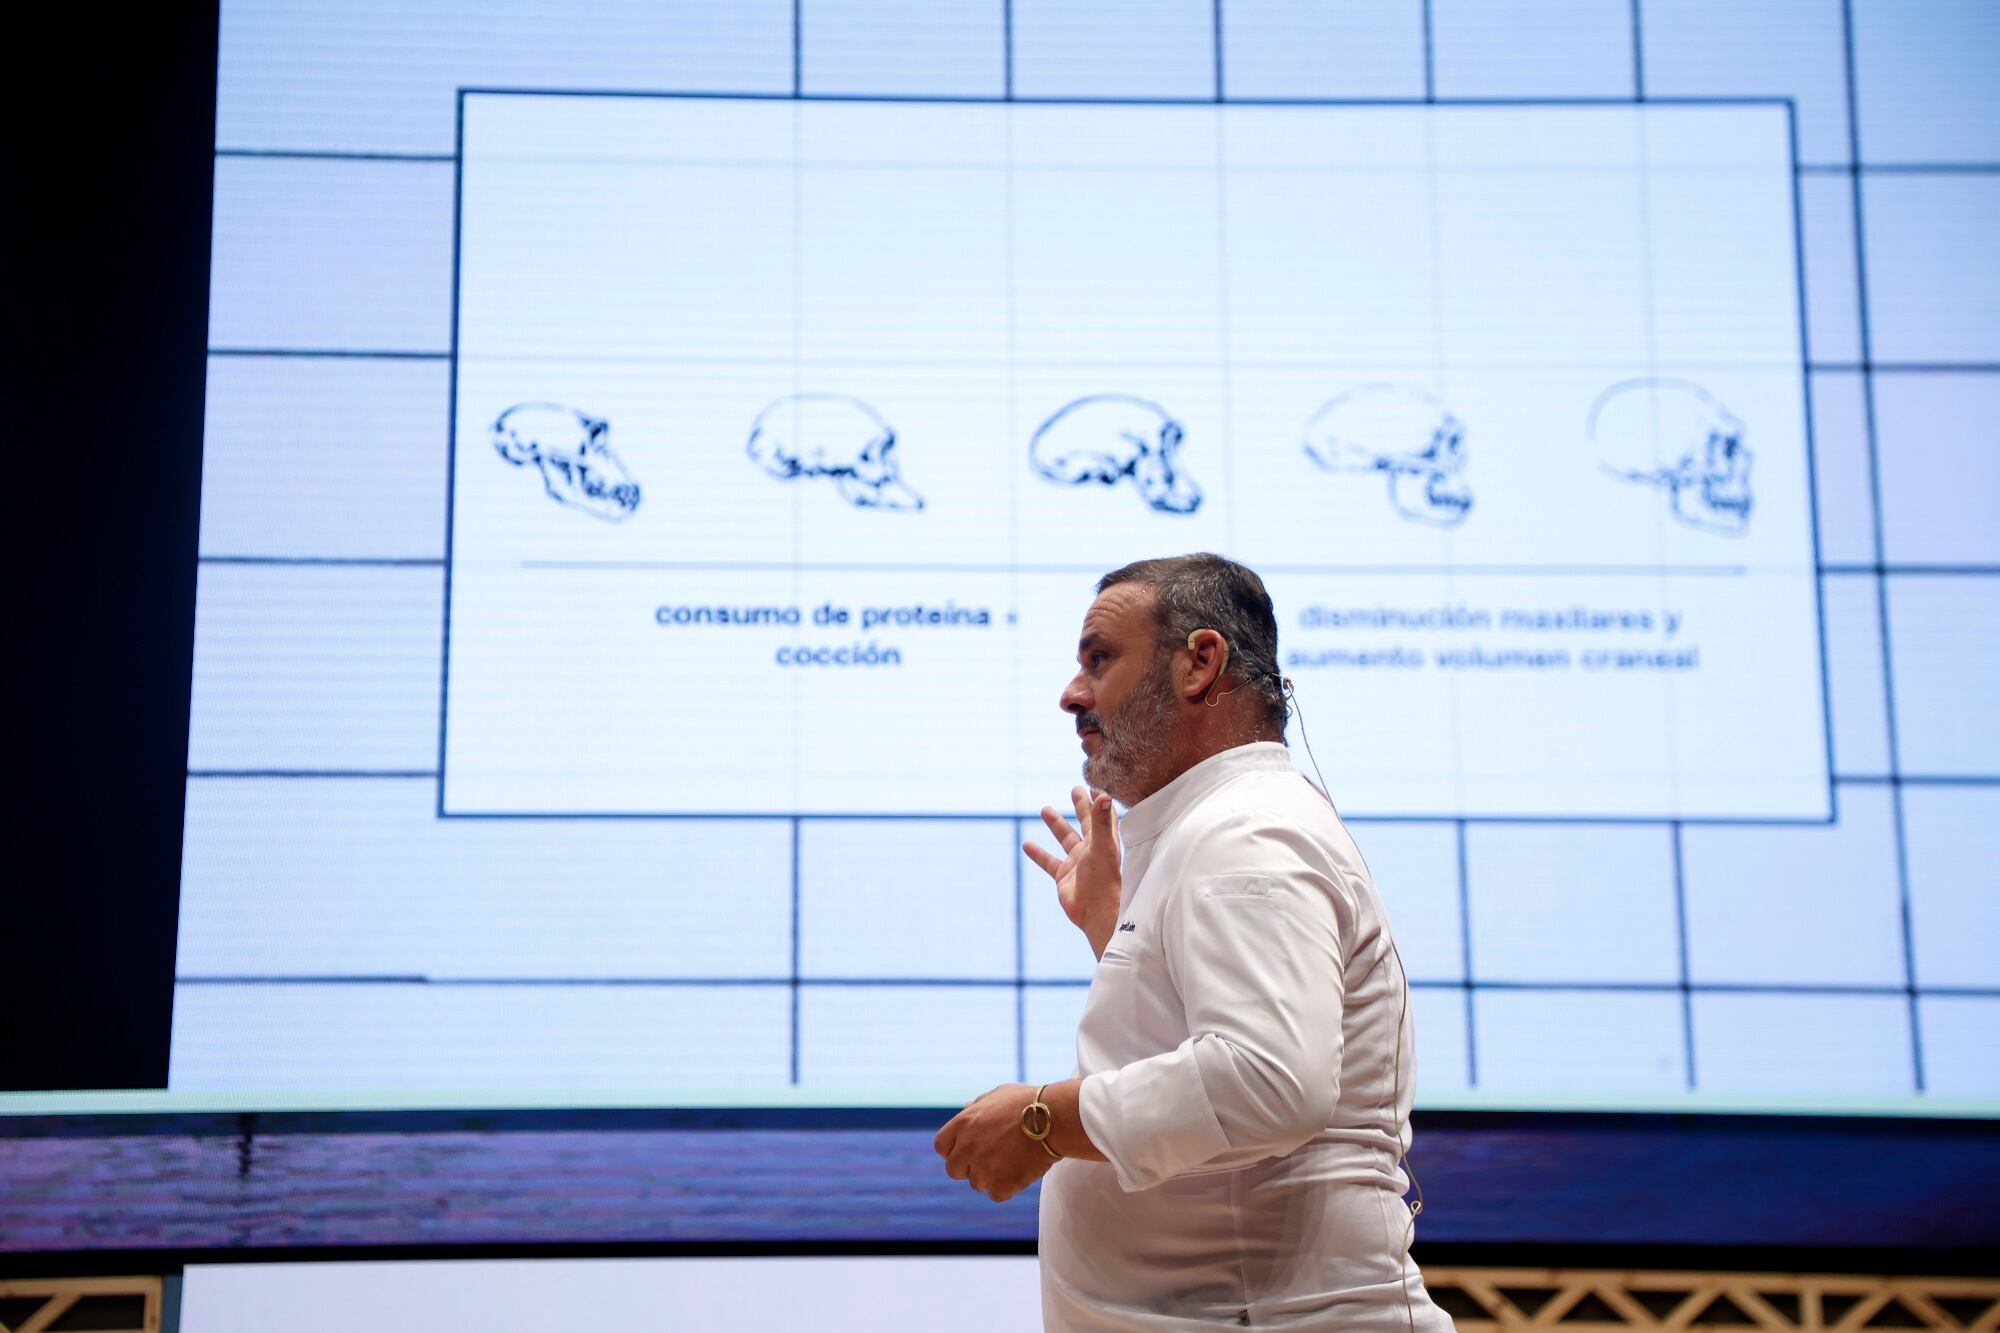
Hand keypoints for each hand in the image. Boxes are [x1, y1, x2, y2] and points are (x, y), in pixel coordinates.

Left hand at [934, 1083, 1057, 1202]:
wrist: (1054, 1118)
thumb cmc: (1029, 1102)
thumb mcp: (998, 1095)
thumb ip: (978, 1105)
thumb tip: (966, 1109)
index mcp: (963, 1124)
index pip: (942, 1147)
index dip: (953, 1150)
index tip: (967, 1150)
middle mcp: (967, 1147)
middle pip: (954, 1170)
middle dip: (968, 1167)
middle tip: (989, 1161)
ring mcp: (983, 1168)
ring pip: (977, 1183)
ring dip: (991, 1177)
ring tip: (1012, 1162)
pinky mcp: (1002, 1184)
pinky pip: (996, 1194)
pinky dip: (1007, 1188)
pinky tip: (1020, 1172)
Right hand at [1024, 786, 1122, 957]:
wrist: (1097, 912)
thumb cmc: (1105, 880)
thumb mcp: (1102, 847)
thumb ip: (1101, 821)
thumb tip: (1104, 795)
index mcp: (1105, 841)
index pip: (1104, 816)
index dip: (1100, 801)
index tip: (1094, 786)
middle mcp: (1092, 850)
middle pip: (1086, 822)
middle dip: (1080, 806)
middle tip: (1075, 789)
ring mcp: (1077, 863)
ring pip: (1065, 839)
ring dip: (1056, 825)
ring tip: (1044, 809)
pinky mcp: (1064, 877)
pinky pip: (1048, 862)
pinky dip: (1038, 853)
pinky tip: (1026, 844)